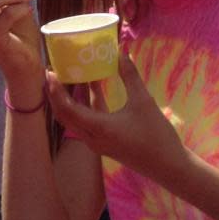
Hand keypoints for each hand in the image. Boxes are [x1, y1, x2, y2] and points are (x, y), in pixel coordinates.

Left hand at [46, 55, 191, 189]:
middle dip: (56, 95)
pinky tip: (92, 88)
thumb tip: (121, 52)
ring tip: (70, 76)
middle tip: (54, 73)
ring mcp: (98, 143)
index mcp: (98, 128)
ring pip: (75, 120)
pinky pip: (87, 123)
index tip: (50, 73)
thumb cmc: (156, 135)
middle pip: (65, 116)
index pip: (67, 109)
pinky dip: (86, 105)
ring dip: (71, 99)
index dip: (55, 91)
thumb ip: (130, 76)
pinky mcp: (105, 144)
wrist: (168, 166)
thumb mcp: (143, 101)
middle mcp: (92, 138)